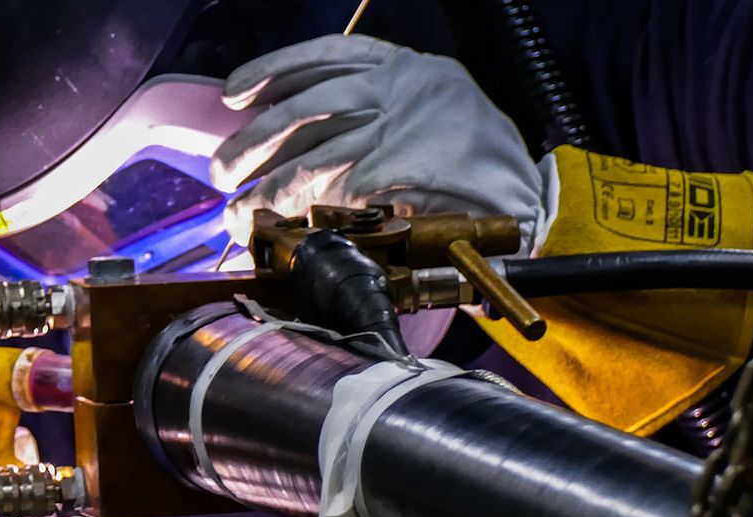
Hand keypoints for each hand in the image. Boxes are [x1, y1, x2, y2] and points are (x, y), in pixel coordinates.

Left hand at [212, 34, 549, 252]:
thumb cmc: (468, 156)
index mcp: (405, 66)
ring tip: (243, 213)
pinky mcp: (421, 174)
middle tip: (221, 171)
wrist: (531, 194)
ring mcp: (414, 129)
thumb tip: (289, 141)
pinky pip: (353, 189)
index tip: (232, 93)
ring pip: (321, 156)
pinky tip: (295, 224)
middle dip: (255, 140)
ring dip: (274, 190)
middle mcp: (406, 88)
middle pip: (309, 108)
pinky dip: (318, 209)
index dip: (273, 71)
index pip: (326, 56)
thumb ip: (366, 116)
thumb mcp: (421, 112)